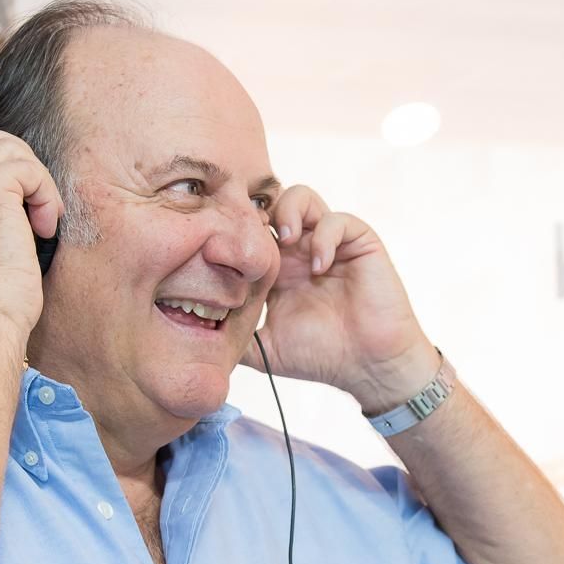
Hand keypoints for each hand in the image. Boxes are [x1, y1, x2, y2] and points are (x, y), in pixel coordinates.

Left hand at [241, 184, 437, 413]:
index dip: (234, 233)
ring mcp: (330, 244)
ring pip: (302, 197)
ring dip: (288, 212)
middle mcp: (301, 249)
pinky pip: (338, 220)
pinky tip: (318, 267)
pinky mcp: (360, 244)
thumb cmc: (321, 358)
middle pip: (271, 204)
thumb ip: (236, 340)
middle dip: (256, 215)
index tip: (224, 250)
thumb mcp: (266, 349)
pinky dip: (324, 237)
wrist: (367, 367)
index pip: (250, 232)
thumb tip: (196, 344)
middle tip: (252, 240)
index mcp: (279, 269)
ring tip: (284, 240)